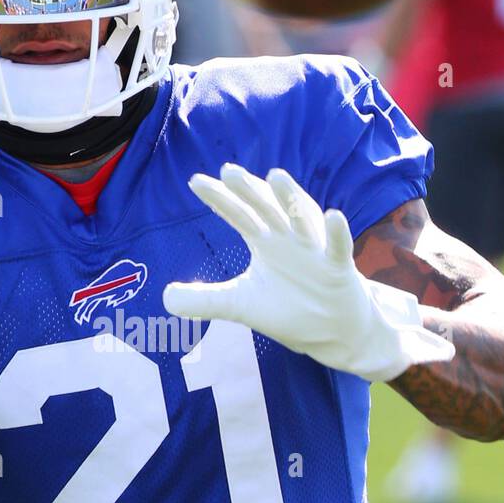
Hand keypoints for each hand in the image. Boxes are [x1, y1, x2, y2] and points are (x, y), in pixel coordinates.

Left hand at [163, 163, 454, 382]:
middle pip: (266, 209)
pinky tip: (333, 216)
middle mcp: (288, 239)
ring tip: (275, 176)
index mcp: (265, 241)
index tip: (195, 182)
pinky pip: (337, 248)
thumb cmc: (289, 309)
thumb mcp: (240, 305)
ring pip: (301, 220)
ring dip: (291, 198)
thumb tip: (165, 298)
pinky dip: (336, 233)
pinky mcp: (338, 269)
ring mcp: (314, 251)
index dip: (218, 199)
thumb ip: (205, 299)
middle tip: (228, 171)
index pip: (238, 214)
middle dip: (249, 190)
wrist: (333, 331)